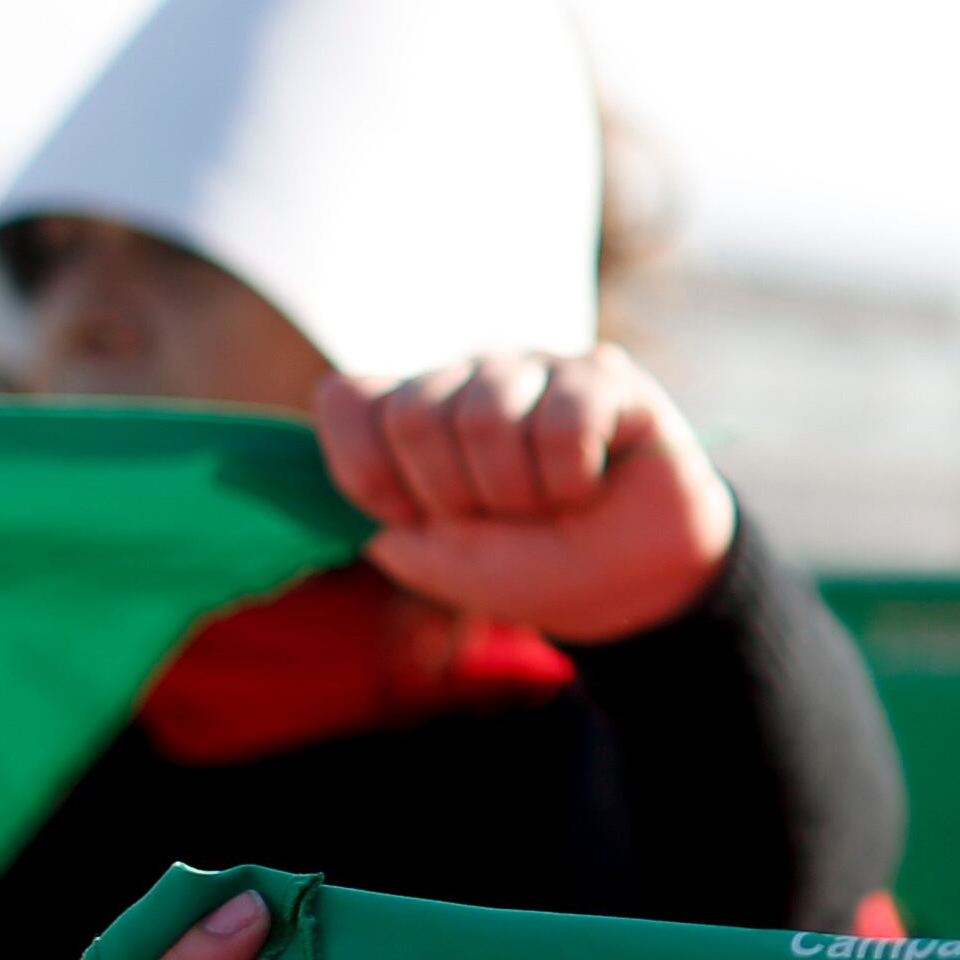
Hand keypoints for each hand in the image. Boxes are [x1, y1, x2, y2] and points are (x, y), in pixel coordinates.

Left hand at [319, 346, 734, 644]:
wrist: (631, 592)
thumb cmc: (530, 568)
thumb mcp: (431, 556)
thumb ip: (368, 502)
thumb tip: (328, 431)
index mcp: (415, 410)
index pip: (346, 399)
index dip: (368, 472)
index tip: (412, 517)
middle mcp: (468, 376)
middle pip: (413, 415)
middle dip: (454, 495)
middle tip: (500, 518)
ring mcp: (536, 368)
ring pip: (484, 416)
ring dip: (517, 494)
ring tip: (549, 507)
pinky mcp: (605, 376)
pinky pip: (562, 421)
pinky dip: (573, 480)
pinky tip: (591, 487)